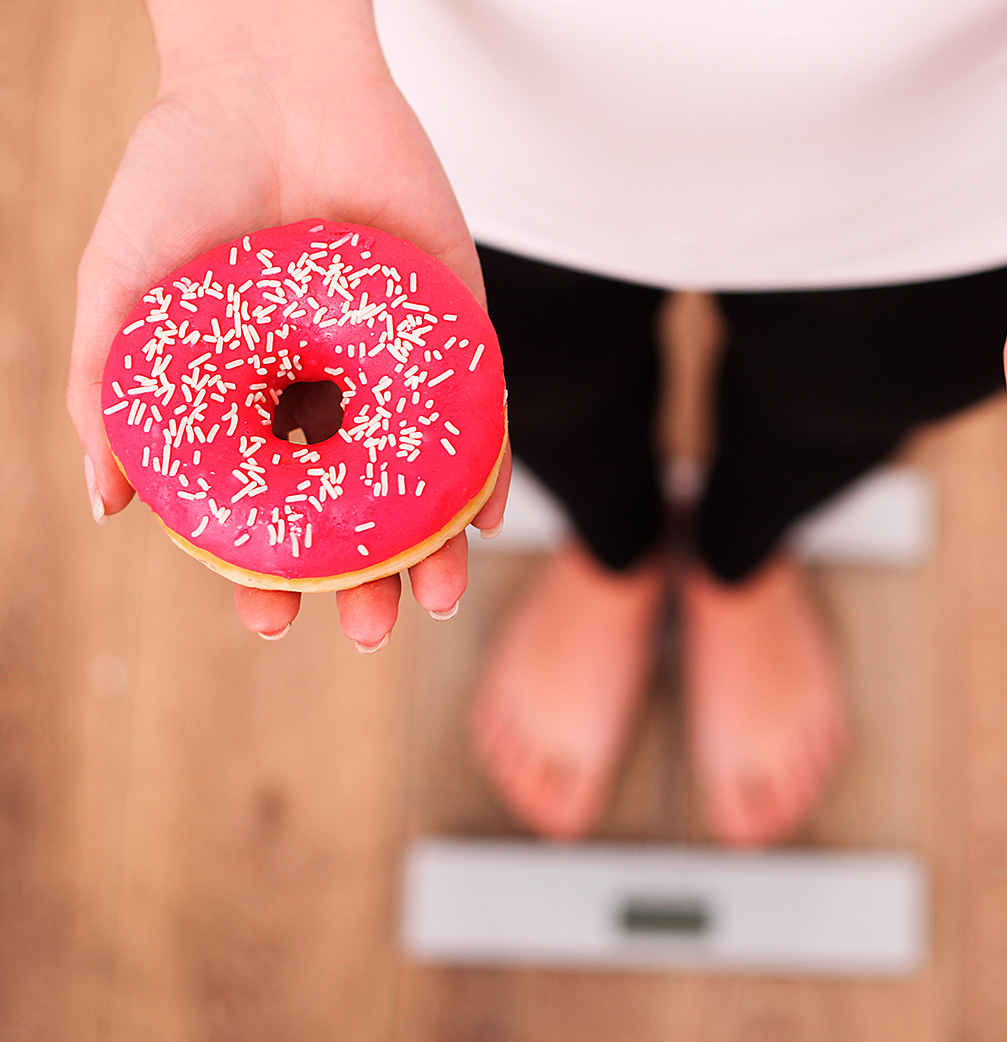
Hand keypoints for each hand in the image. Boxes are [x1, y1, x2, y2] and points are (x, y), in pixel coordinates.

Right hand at [67, 24, 507, 646]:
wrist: (268, 77)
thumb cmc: (180, 177)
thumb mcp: (123, 290)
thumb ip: (110, 394)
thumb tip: (107, 506)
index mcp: (255, 396)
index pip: (270, 506)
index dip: (270, 569)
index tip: (270, 620)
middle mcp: (329, 391)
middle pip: (356, 507)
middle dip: (363, 578)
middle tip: (368, 629)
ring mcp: (394, 362)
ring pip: (421, 475)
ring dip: (431, 545)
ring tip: (429, 598)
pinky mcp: (454, 323)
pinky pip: (479, 408)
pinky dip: (485, 465)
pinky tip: (481, 519)